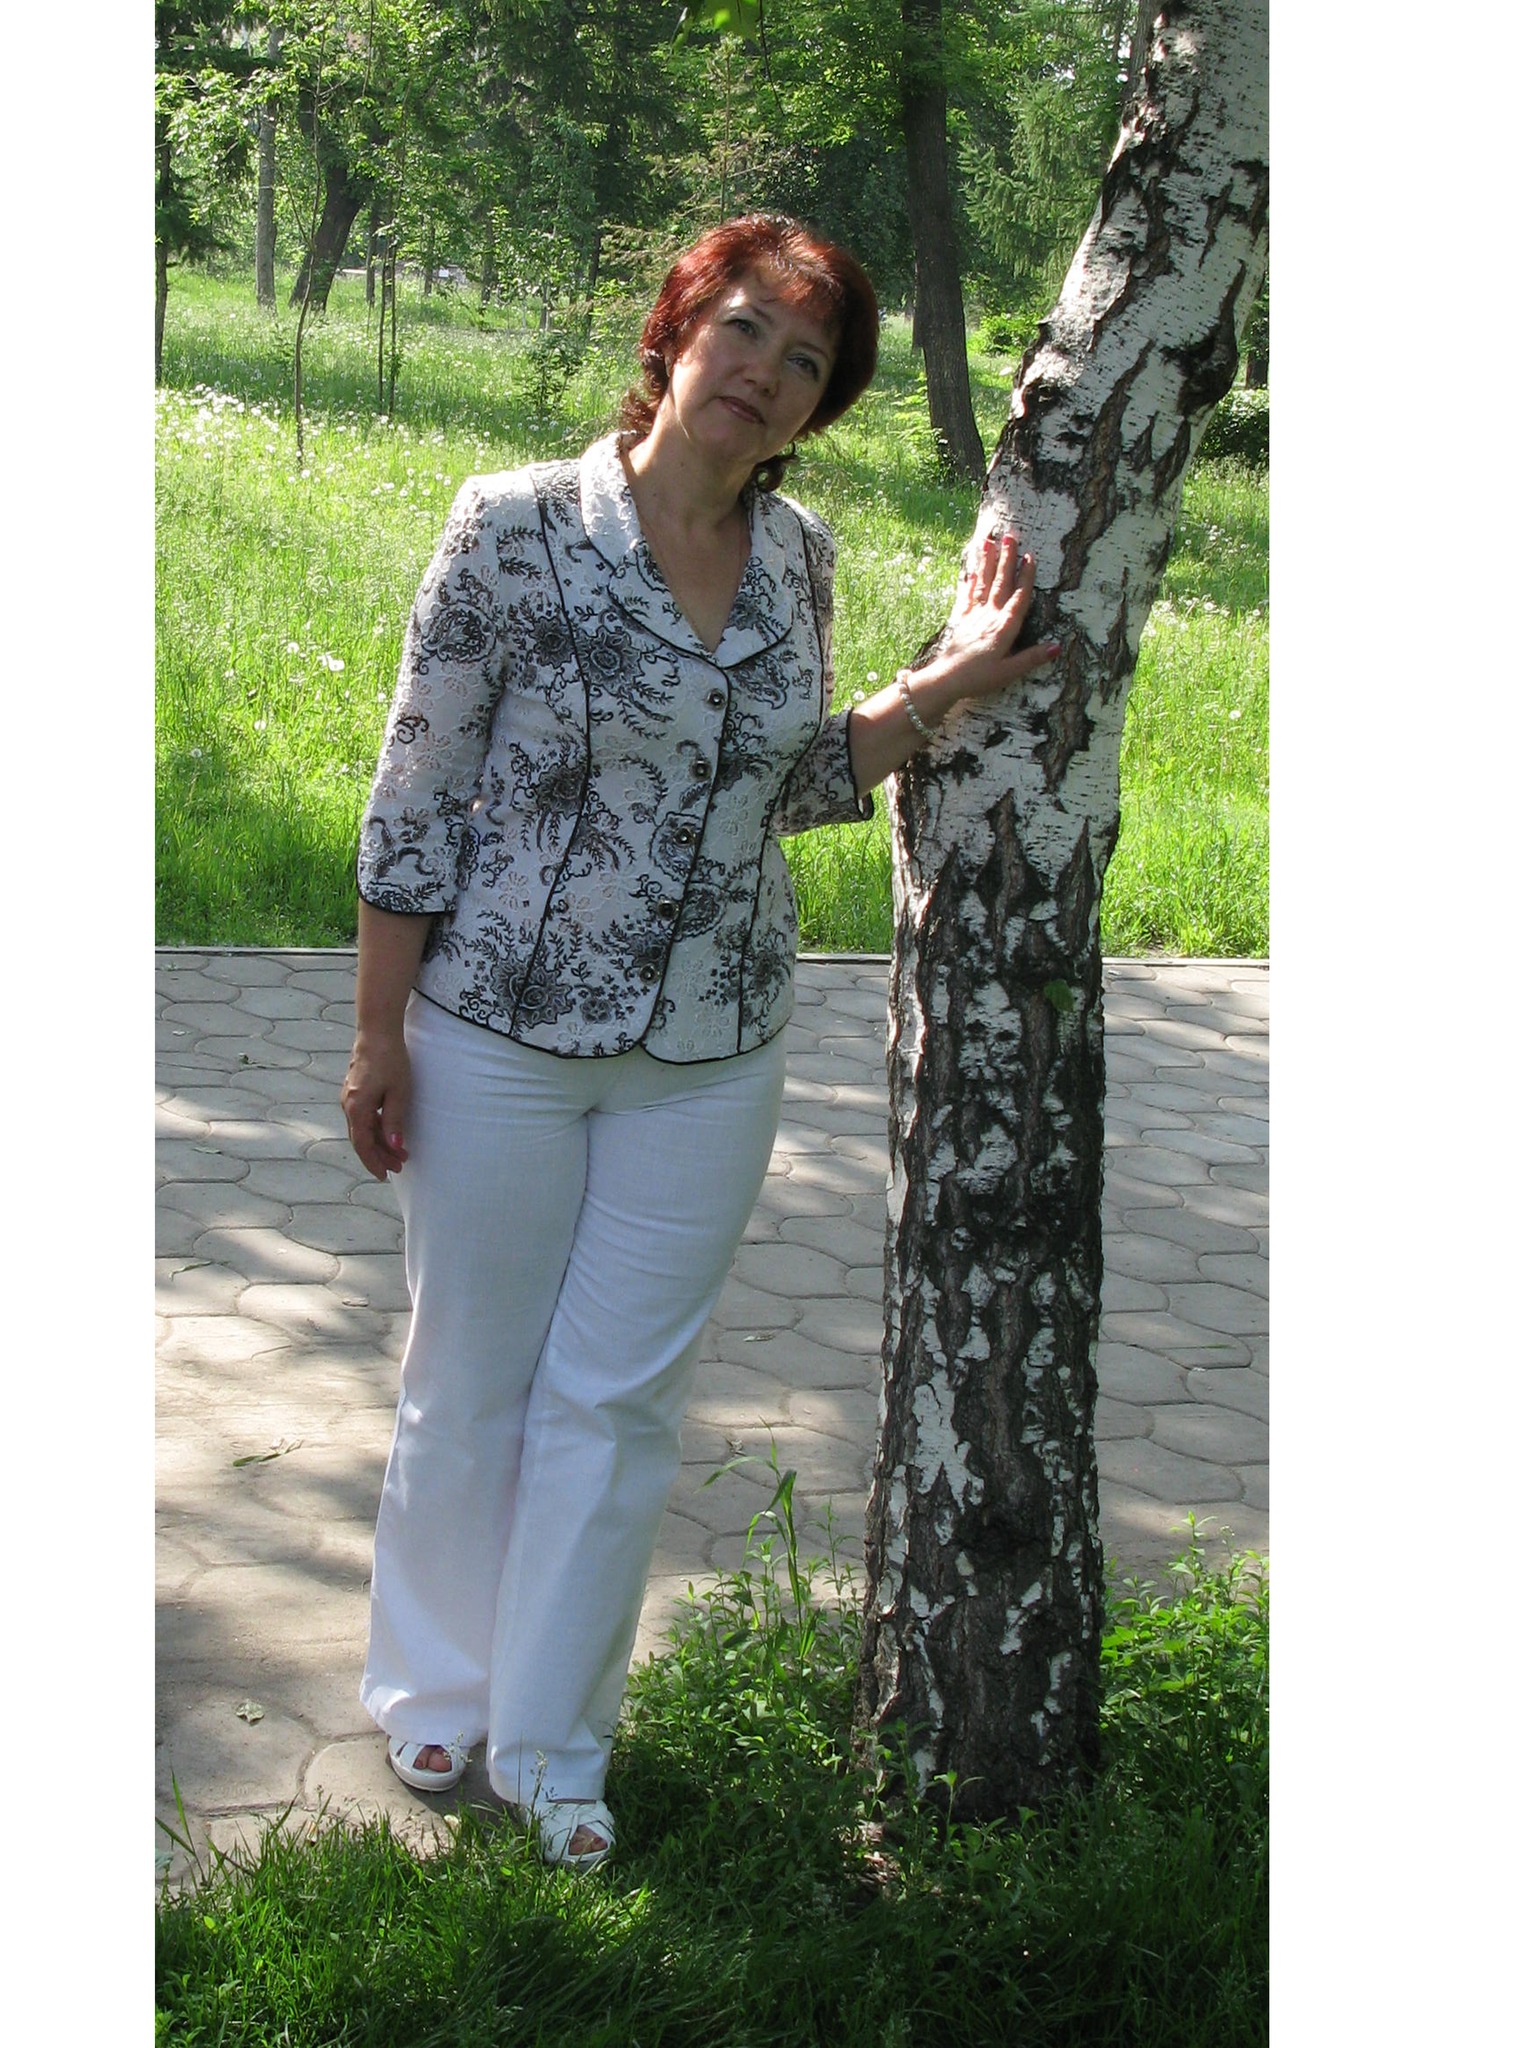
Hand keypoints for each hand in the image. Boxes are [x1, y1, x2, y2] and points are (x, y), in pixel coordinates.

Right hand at [341, 1031, 412, 1180]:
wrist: (377, 1032)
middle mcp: (348, 1105)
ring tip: (399, 1152)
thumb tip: (394, 1146)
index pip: (363, 1145)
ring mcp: (349, 1098)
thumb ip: (394, 1121)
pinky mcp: (355, 1091)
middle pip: (361, 1140)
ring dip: (379, 1142)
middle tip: (399, 1165)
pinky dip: (375, 1129)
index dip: (374, 1162)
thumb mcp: (398, 1093)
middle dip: (380, 1155)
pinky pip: (363, 1117)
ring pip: (362, 1129)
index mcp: (356, 1108)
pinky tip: (388, 1133)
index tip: (386, 1175)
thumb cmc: (390, 1060)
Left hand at [931, 531, 1060, 707]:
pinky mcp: (962, 620)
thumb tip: (1057, 647)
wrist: (947, 679)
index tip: (1030, 556)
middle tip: (1010, 536)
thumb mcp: (1009, 672)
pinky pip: (968, 595)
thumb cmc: (979, 678)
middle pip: (1001, 582)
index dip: (1026, 577)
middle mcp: (990, 616)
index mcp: (1005, 627)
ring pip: (984, 583)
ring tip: (989, 542)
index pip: (1019, 597)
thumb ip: (1032, 658)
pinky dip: (971, 581)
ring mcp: (974, 616)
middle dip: (1007, 559)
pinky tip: (973, 570)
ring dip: (988, 562)